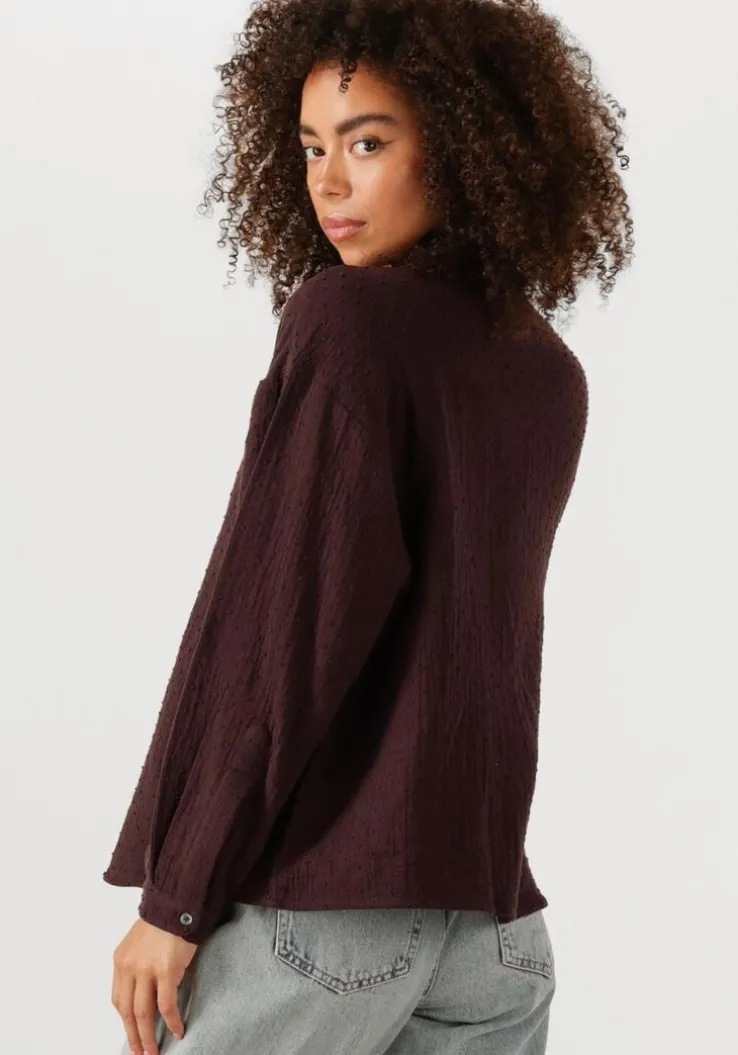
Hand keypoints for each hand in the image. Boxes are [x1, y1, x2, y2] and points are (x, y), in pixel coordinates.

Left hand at [112, 918, 197, 1054]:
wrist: (178, 902)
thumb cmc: (163, 920)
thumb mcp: (140, 943)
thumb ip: (137, 966)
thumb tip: (144, 991)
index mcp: (121, 961)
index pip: (118, 1000)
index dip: (125, 1021)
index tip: (132, 1034)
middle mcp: (129, 967)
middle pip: (127, 1011)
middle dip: (134, 1036)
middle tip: (141, 1053)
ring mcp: (147, 969)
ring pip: (143, 1013)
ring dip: (148, 1036)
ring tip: (155, 1051)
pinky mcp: (167, 970)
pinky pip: (166, 1004)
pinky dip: (171, 1021)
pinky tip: (177, 1030)